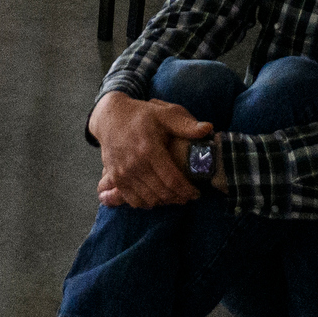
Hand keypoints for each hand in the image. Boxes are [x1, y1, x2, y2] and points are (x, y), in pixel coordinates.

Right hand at [90, 89, 209, 208]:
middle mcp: (135, 164)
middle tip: (188, 196)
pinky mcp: (115, 178)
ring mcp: (123, 173)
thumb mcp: (164, 114)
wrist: (109, 117)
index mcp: (149, 149)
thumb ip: (185, 124)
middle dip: (178, 198)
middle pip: (162, 193)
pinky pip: (133, 200)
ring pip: (149, 200)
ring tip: (174, 196)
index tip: (196, 193)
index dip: (187, 190)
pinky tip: (156, 197)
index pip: (172, 179)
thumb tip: (208, 129)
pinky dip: (147, 203)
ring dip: (164, 202)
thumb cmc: (140, 115)